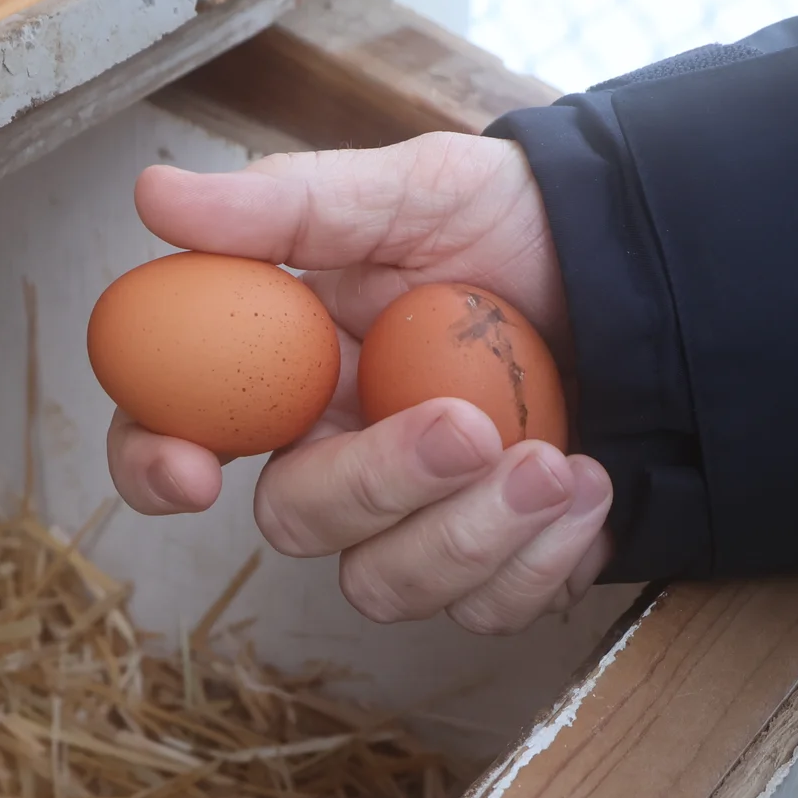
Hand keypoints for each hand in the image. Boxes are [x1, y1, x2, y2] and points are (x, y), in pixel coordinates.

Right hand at [106, 133, 613, 633]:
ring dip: (473, 534)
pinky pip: (487, 608)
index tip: (195, 471)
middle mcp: (336, 456)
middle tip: (468, 427)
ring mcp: (413, 522)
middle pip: (295, 520)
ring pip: (387, 586)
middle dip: (379, 485)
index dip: (153, 462)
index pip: (179, 429)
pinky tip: (589, 484)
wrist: (644, 266)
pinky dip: (543, 558)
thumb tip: (154, 194)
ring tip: (555, 462)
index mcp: (290, 372)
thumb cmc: (513, 222)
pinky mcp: (496, 566)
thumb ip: (285, 203)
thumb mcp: (410, 189)